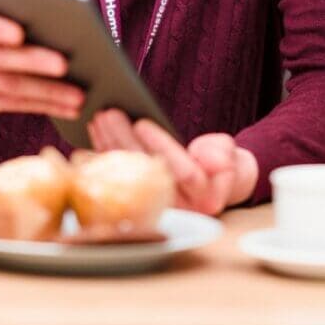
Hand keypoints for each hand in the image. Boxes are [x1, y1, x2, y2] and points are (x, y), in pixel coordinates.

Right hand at [0, 0, 83, 120]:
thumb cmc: (1, 27)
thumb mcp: (4, 15)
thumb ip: (25, 15)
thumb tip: (66, 24)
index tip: (19, 34)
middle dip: (34, 63)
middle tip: (65, 65)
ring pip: (8, 87)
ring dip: (47, 93)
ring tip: (78, 96)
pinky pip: (11, 105)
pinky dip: (44, 106)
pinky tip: (69, 108)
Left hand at [88, 110, 258, 215]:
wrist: (214, 185)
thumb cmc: (222, 164)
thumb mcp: (229, 154)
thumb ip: (221, 154)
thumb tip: (206, 158)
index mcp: (205, 199)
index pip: (182, 172)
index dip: (160, 145)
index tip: (142, 123)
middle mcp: (178, 210)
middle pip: (146, 173)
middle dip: (125, 141)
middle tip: (110, 114)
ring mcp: (156, 209)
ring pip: (127, 177)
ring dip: (110, 145)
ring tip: (99, 118)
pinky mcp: (138, 203)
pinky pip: (117, 180)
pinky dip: (105, 155)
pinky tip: (95, 136)